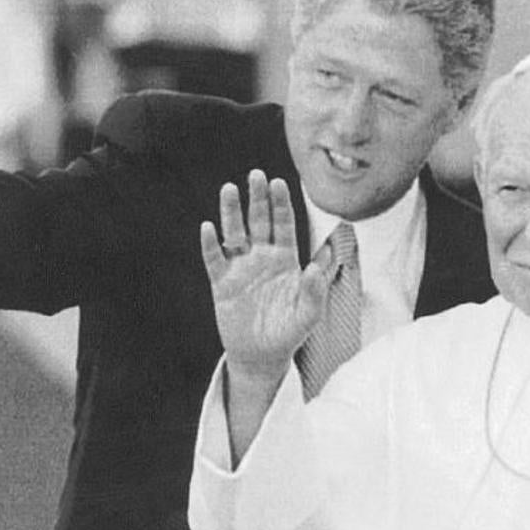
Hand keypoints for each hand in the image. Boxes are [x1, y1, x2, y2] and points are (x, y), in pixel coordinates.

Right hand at [200, 170, 328, 382]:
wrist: (262, 355)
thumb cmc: (289, 332)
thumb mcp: (308, 314)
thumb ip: (315, 290)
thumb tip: (321, 264)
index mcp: (286, 259)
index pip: (284, 225)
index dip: (281, 205)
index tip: (279, 182)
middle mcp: (262, 258)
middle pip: (259, 221)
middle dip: (257, 198)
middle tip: (256, 174)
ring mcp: (240, 268)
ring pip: (234, 234)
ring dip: (231, 212)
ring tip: (228, 188)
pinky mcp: (221, 283)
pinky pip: (215, 259)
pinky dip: (211, 244)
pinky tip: (208, 228)